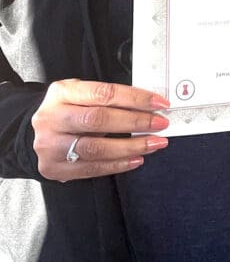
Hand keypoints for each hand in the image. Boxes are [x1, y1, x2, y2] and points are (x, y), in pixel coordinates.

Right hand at [31, 79, 169, 181]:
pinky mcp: (52, 168)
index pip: (104, 93)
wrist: (37, 131)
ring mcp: (49, 145)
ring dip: (130, 147)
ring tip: (154, 143)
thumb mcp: (83, 94)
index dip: (135, 98)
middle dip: (135, 122)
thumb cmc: (70, 109)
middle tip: (160, 124)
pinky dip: (117, 164)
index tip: (159, 103)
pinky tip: (136, 159)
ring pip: (95, 148)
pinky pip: (90, 169)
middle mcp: (52, 117)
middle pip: (98, 120)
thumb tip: (151, 106)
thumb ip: (111, 98)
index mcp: (62, 92)